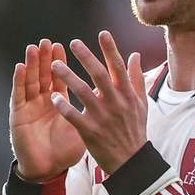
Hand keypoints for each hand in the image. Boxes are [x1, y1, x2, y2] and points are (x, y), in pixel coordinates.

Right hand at [10, 39, 85, 181]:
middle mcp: (42, 101)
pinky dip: (18, 80)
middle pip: (44, 75)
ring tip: (35, 48)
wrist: (48, 171)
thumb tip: (113, 92)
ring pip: (30, 80)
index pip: (61, 78)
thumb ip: (96, 108)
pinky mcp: (18, 116)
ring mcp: (29, 107)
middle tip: (50, 42)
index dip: (65, 62)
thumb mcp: (84, 126)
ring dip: (32, 64)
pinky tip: (20, 67)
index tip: (71, 45)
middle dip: (47, 58)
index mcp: (58, 103)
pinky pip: (18, 95)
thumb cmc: (64, 151)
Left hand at [50, 31, 146, 173]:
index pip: (119, 67)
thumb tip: (134, 54)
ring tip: (54, 65)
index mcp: (127, 94)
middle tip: (73, 42)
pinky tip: (53, 97)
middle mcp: (115, 103)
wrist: (131, 161)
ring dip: (68, 77)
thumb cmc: (135, 130)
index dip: (111, 49)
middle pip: (100, 75)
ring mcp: (102, 117)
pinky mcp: (90, 131)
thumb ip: (136, 78)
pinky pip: (74, 116)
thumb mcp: (141, 103)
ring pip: (83, 92)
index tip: (102, 33)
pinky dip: (63, 107)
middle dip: (87, 57)